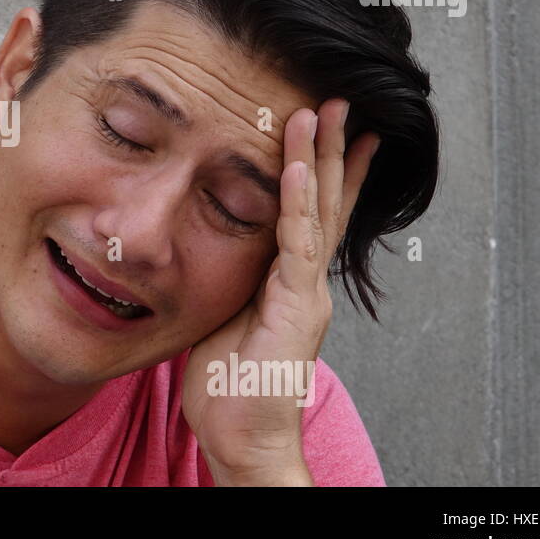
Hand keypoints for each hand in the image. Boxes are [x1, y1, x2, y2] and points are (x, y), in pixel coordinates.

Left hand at [181, 98, 379, 484]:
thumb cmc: (228, 387)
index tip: (328, 127)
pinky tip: (298, 166)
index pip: (308, 212)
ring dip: (318, 158)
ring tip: (324, 110)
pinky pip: (297, 245)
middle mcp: (304, 280)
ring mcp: (305, 292)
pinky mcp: (296, 308)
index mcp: (288, 280)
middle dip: (331, 148)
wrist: (242, 439)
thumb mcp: (221, 316)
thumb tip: (198, 247)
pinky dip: (297, 202)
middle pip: (322, 200)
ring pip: (314, 211)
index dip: (319, 169)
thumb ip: (225, 279)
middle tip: (341, 99)